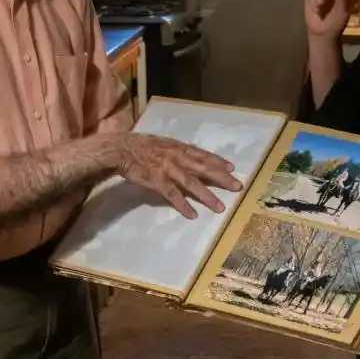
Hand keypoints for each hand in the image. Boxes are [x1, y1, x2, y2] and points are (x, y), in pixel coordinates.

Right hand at [114, 134, 242, 218]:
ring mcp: (169, 170)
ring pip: (192, 184)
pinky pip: (173, 195)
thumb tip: (189, 155)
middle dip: (222, 178)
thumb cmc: (140, 146)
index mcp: (179, 148)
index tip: (232, 168)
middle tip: (237, 187)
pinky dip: (183, 205)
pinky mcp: (158, 181)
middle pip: (204, 169)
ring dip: (207, 196)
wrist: (121, 149)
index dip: (218, 161)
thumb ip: (176, 150)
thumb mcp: (162, 143)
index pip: (203, 155)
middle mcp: (178, 158)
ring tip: (220, 207)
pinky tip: (192, 215)